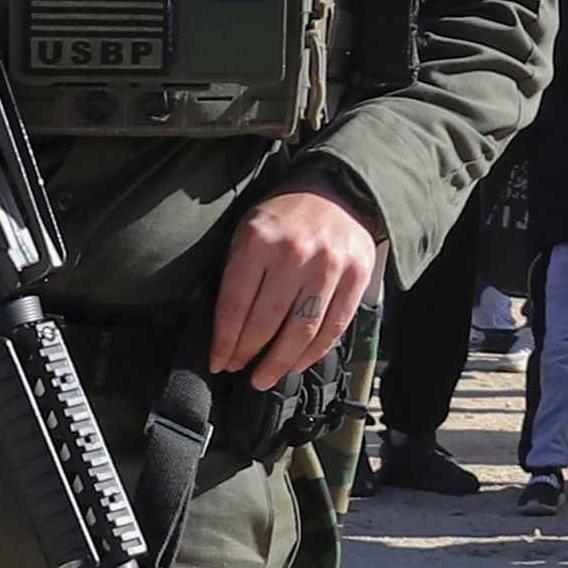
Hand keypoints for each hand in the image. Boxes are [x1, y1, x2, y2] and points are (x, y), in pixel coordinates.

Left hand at [210, 184, 382, 382]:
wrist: (339, 190)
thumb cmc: (286, 214)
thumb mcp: (247, 228)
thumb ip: (231, 269)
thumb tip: (211, 315)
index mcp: (258, 242)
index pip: (235, 306)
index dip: (224, 342)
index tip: (218, 360)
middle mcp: (293, 255)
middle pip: (265, 323)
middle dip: (248, 354)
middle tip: (239, 370)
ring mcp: (328, 268)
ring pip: (301, 332)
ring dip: (280, 363)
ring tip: (265, 378)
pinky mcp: (356, 278)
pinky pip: (334, 327)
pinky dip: (315, 352)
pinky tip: (298, 363)